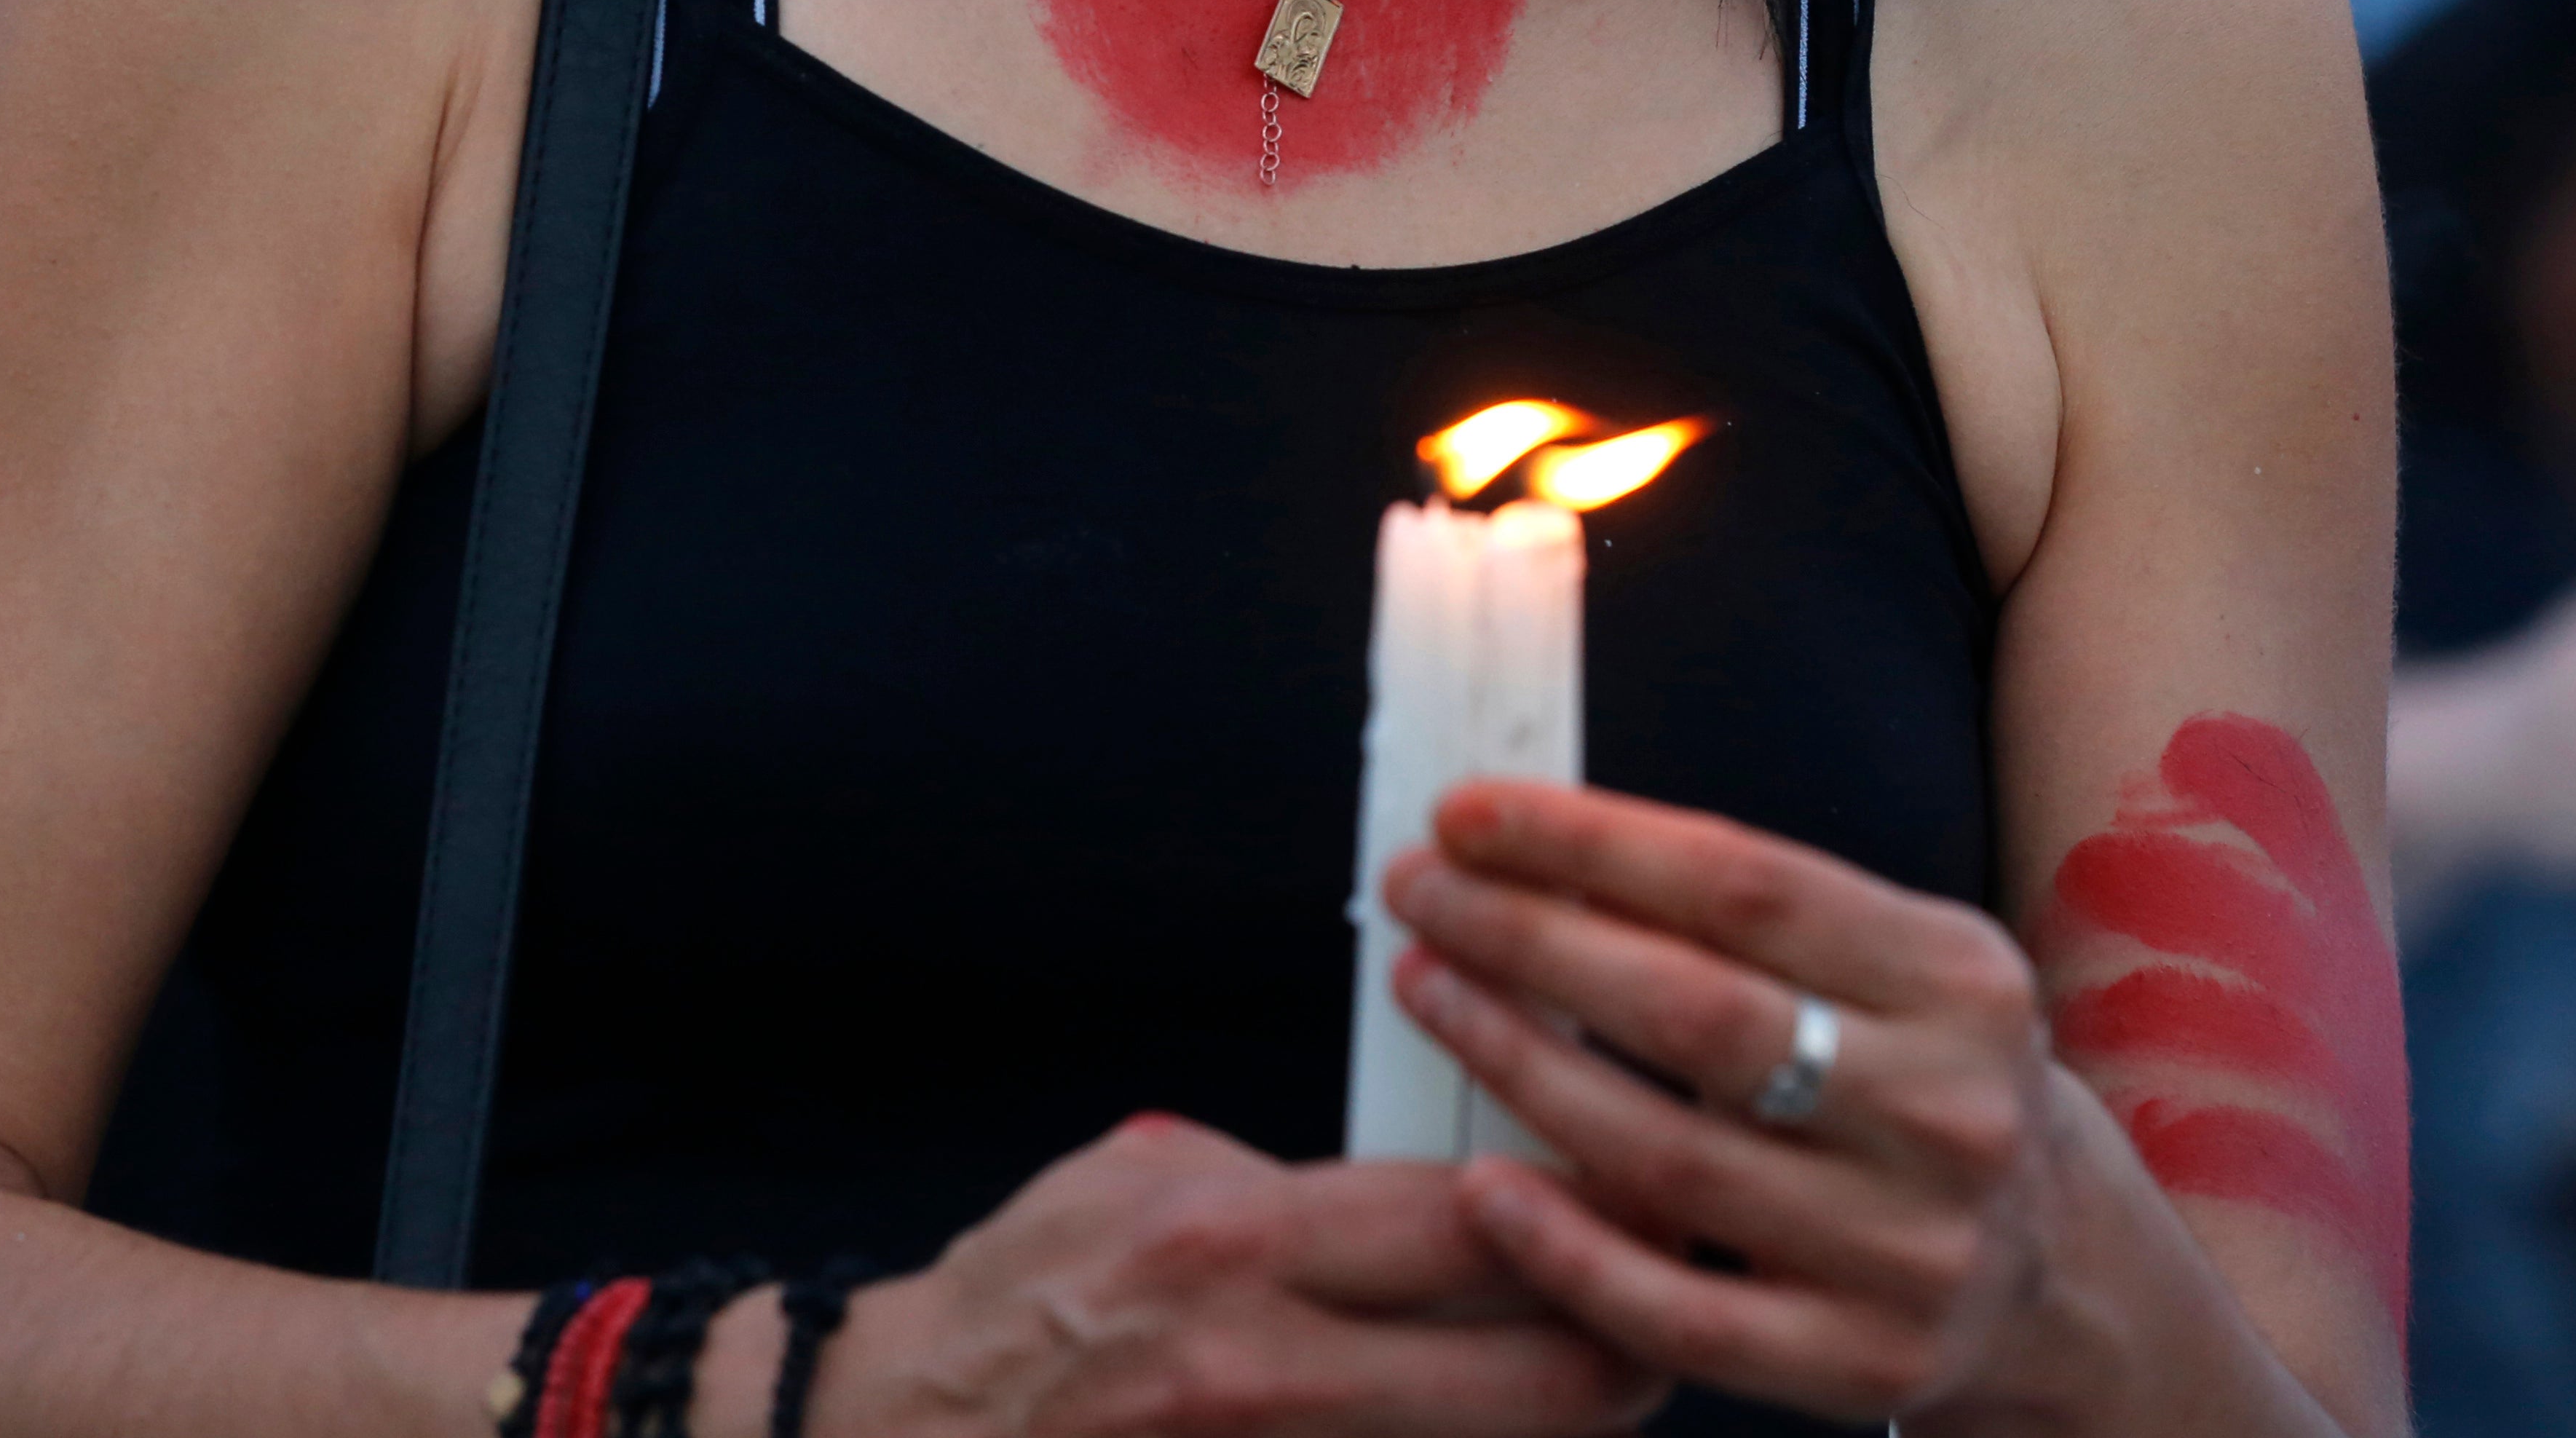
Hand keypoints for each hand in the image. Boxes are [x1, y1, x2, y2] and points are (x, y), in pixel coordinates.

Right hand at [818, 1114, 1668, 1437]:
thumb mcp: (1142, 1180)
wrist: (903, 1435)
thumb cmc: (1021, 1306)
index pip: (1486, 1226)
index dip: (1600, 1212)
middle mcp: (1267, 1370)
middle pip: (1541, 1376)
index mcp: (1241, 1244)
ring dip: (1568, 1415)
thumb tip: (1423, 1165)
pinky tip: (1485, 1416)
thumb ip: (1291, 1178)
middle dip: (1636, 1344)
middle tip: (1671, 1305)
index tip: (1655, 1189)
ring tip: (1604, 1370)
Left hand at [1386, 785, 2190, 1432]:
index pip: (1745, 884)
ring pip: (1667, 1155)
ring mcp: (1907, 1250)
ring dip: (1519, 1066)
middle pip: (1695, 1012)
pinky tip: (1483, 1185)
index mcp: (1959, 981)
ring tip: (1430, 992)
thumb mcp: (1901, 972)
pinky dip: (1566, 1248)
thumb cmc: (1928, 1082)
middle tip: (1421, 894)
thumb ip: (1758, 912)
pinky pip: (1676, 1310)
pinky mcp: (1858, 1362)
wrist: (2064, 1279)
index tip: (1468, 813)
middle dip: (1528, 940)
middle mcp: (1948, 1111)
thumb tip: (1544, 837)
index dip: (1590, 842)